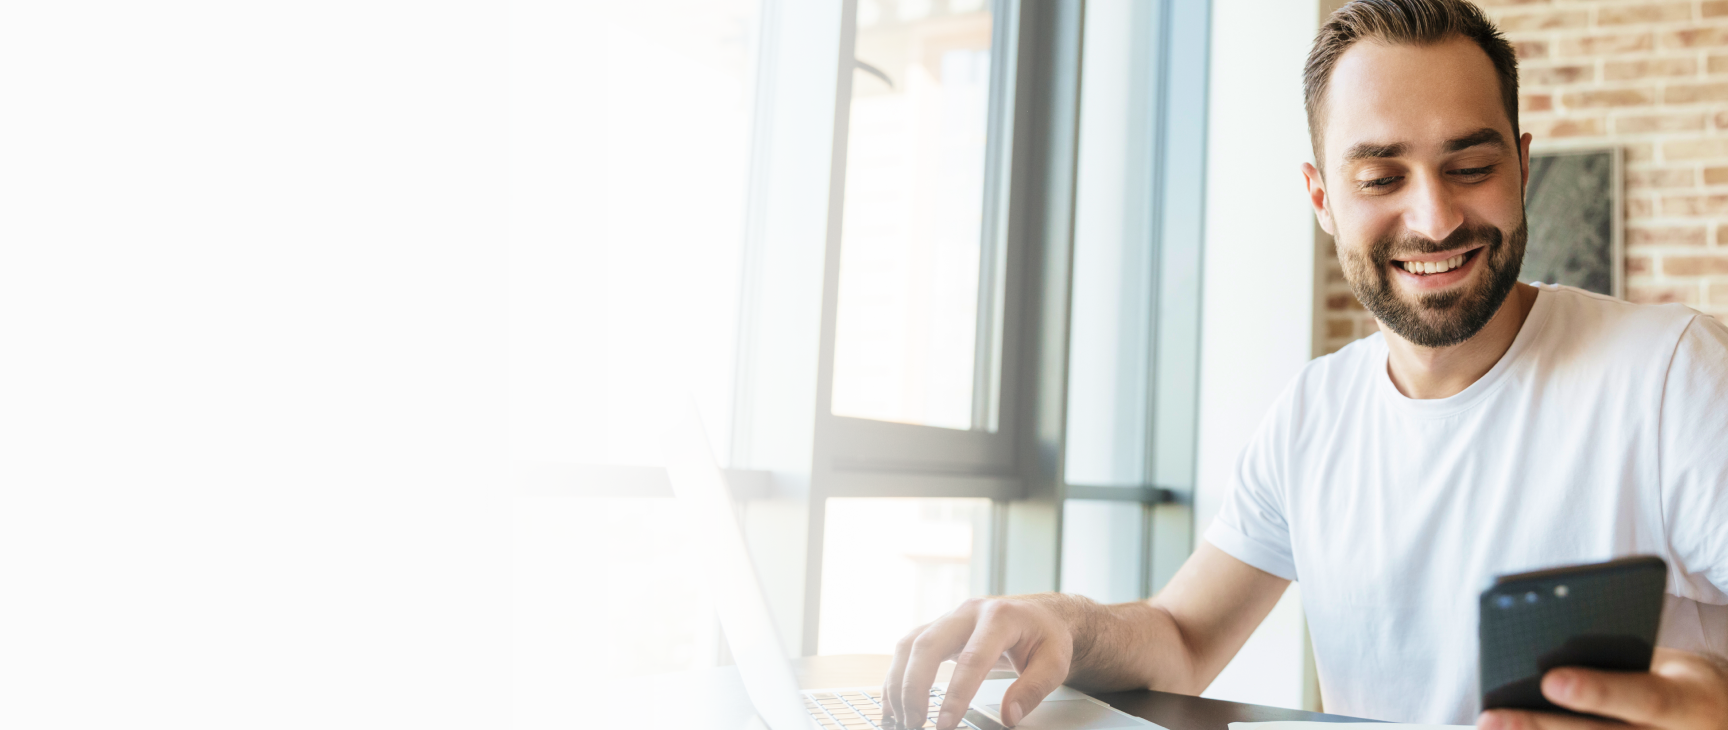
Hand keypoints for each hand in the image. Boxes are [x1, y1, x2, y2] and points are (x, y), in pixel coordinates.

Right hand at [880, 596, 1075, 728]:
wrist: (1042, 614)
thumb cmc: (1047, 636)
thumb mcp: (1054, 663)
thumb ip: (1033, 689)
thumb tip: (1009, 716)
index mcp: (999, 617)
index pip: (972, 659)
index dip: (956, 694)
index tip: (945, 724)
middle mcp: (968, 613)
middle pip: (928, 645)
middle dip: (914, 687)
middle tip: (915, 723)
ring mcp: (950, 618)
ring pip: (911, 644)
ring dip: (899, 682)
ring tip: (901, 717)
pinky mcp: (939, 629)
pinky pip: (909, 648)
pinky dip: (897, 675)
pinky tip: (894, 701)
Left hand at [1478, 648, 1727, 729]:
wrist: (1718, 719)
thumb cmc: (1682, 684)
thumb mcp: (1671, 666)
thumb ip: (1619, 662)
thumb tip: (1549, 652)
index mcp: (1691, 704)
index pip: (1646, 698)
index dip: (1599, 692)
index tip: (1550, 680)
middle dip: (1542, 729)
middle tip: (1491, 718)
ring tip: (1491, 728)